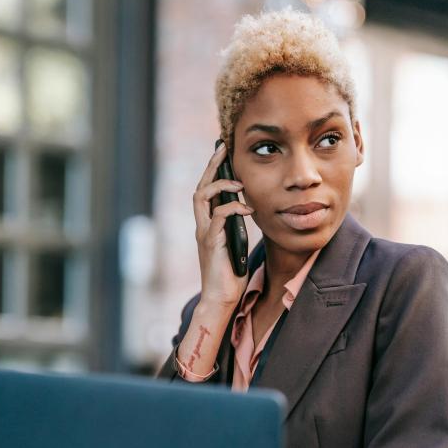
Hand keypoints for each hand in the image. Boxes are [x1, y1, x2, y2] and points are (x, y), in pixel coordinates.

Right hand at [193, 142, 253, 308]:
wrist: (221, 298)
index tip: (222, 154)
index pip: (206, 192)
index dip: (212, 172)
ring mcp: (204, 234)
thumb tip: (248, 211)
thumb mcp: (236, 245)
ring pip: (202, 197)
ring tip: (238, 182)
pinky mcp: (211, 242)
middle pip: (200, 188)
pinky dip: (233, 208)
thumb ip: (236, 228)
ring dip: (220, 185)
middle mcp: (202, 226)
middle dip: (211, 167)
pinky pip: (219, 217)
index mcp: (207, 226)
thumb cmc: (230, 275)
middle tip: (222, 149)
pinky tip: (247, 209)